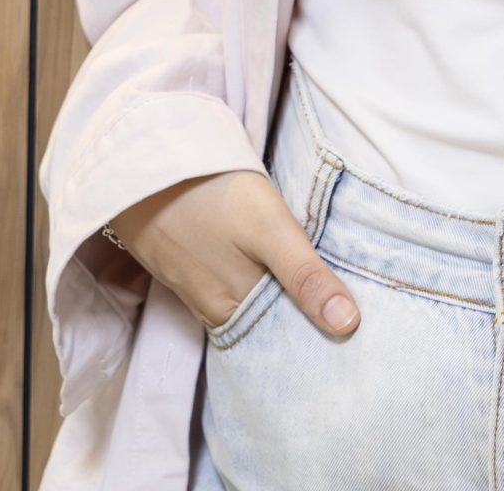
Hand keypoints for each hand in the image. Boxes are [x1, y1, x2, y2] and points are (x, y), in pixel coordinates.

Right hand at [96, 170, 360, 340]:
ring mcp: (201, 289)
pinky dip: (258, 285)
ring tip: (324, 298)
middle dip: (304, 321)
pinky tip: (277, 274)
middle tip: (350, 315)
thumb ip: (306, 277)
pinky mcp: (192, 267)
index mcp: (236, 311)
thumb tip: (348, 326)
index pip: (288, 336)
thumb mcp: (270, 231)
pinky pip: (233, 288)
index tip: (358, 335)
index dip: (322, 333)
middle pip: (270, 323)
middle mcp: (218, 310)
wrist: (145, 168)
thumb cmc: (212, 195)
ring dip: (282, 302)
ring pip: (253, 305)